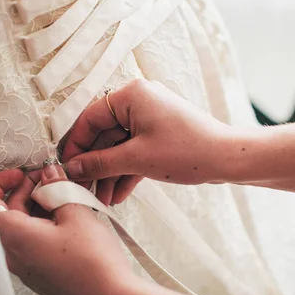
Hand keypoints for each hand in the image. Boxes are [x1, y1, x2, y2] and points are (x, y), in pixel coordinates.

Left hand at [0, 166, 137, 294]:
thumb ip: (58, 187)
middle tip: (51, 179)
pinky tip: (69, 216)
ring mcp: (27, 266)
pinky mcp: (41, 272)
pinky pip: (34, 240)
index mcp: (15, 236)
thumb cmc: (92, 264)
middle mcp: (15, 254)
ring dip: (39, 206)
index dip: (2, 181)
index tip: (21, 173)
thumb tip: (50, 173)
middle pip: (7, 212)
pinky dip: (46, 223)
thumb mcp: (76, 212)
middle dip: (27, 190)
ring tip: (66, 196)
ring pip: (22, 226)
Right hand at [61, 79, 234, 204]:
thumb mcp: (136, 159)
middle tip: (83, 187)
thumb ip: (99, 163)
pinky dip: (126, 171)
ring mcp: (151, 118)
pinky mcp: (160, 134)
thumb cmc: (188, 150)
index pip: (90, 118)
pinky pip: (135, 151)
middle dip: (95, 165)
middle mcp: (140, 101)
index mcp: (131, 95)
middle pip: (104, 134)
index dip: (76, 145)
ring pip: (119, 146)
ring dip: (110, 172)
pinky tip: (118, 194)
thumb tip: (73, 167)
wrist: (228, 158)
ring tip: (102, 199)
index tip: (67, 167)